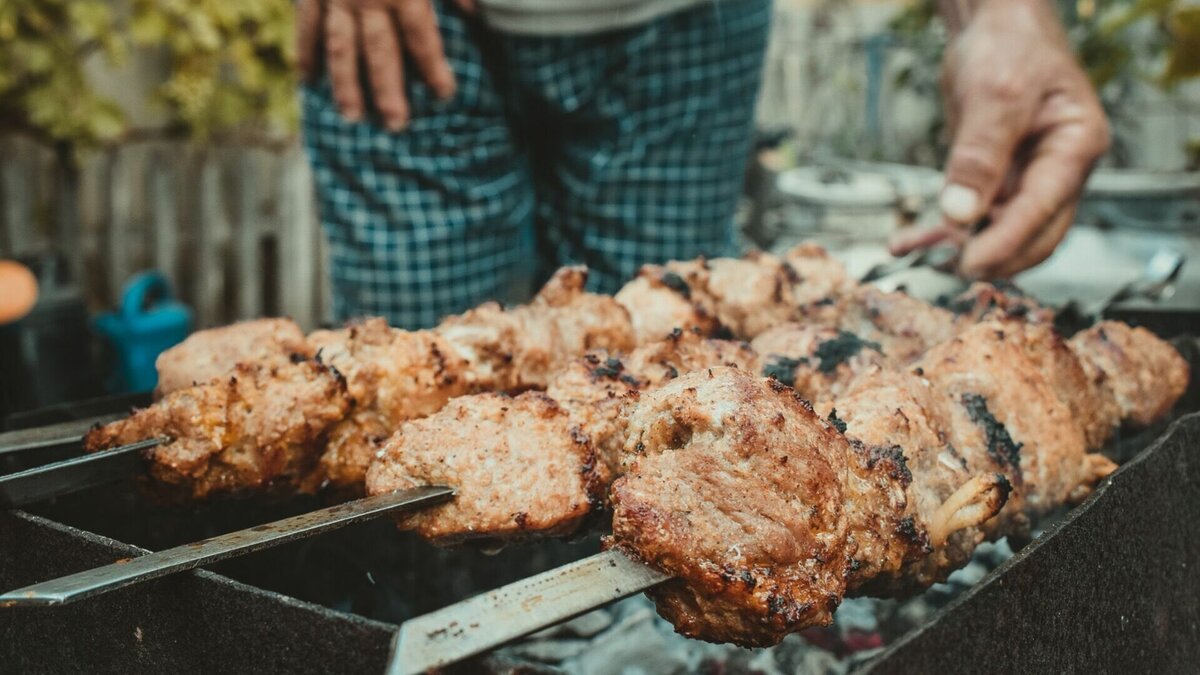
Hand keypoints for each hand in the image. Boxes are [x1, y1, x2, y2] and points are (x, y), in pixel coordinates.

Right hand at [296, 0, 473, 130]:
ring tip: (352, 117)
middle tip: (397, 126)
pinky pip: (306, 26)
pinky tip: (307, 81)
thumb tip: (474, 12)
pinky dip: (305, 53)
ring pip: (340, 48)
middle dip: (389, 92)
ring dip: (345, 85)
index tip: (445, 95)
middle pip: (380, 53)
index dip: (434, 68)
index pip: (422, 38)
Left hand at [890, 0, 1108, 277]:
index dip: (1008, 241)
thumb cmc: (1009, 47)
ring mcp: (1025, 177)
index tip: (972, 264)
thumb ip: (978, 157)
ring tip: (919, 255)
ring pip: (997, 230)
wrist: (992, 25)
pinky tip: (906, 243)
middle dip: (994, 256)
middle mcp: (1056, 168)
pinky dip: (939, 230)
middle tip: (951, 271)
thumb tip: (961, 215)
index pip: (1044, 209)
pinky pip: (969, 214)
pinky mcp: (994, 179)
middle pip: (1032, 233)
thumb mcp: (995, 96)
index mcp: (1076, 147)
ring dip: (959, 247)